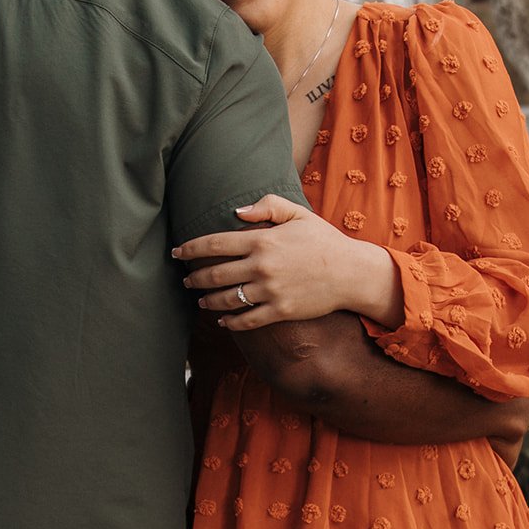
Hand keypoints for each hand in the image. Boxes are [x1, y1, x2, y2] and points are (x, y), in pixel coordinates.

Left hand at [173, 194, 402, 330]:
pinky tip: (222, 320)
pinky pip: (247, 320)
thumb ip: (266, 206)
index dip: (190, 249)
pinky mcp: (280, 311)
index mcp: (262, 240)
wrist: (351, 272)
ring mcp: (270, 291)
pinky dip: (230, 322)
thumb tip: (235, 213)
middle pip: (215, 275)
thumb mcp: (297, 214)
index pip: (215, 244)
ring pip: (227, 299)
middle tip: (186, 280)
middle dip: (195, 278)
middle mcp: (261, 266)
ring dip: (208, 301)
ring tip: (200, 300)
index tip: (177, 253)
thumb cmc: (323, 240)